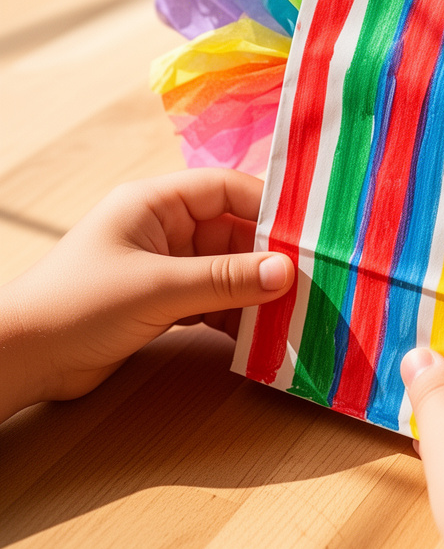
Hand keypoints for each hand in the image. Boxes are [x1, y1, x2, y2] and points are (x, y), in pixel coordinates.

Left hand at [0, 170, 292, 422]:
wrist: (22, 359)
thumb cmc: (77, 305)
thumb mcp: (157, 289)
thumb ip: (223, 281)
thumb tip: (285, 272)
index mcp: (156, 203)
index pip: (225, 190)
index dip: (267, 207)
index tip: (307, 233)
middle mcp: (163, 228)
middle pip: (231, 233)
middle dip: (266, 258)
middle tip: (310, 281)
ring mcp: (162, 267)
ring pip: (224, 271)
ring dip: (252, 291)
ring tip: (292, 311)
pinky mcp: (160, 303)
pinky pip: (210, 301)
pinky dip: (232, 315)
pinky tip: (257, 335)